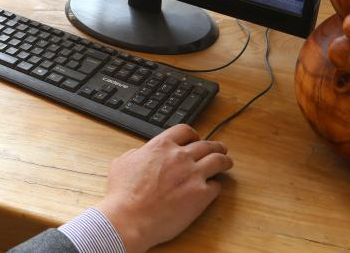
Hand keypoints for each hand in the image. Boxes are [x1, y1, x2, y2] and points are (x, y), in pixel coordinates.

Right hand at [95, 124, 231, 252]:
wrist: (129, 218)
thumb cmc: (122, 195)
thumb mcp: (122, 163)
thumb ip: (136, 154)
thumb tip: (140, 154)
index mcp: (161, 146)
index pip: (185, 131)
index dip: (193, 134)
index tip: (196, 139)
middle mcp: (180, 156)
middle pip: (205, 144)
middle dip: (215, 146)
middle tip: (219, 149)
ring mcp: (193, 174)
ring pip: (218, 160)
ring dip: (224, 160)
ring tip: (227, 163)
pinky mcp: (201, 195)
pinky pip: (217, 186)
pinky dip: (217, 186)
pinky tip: (215, 188)